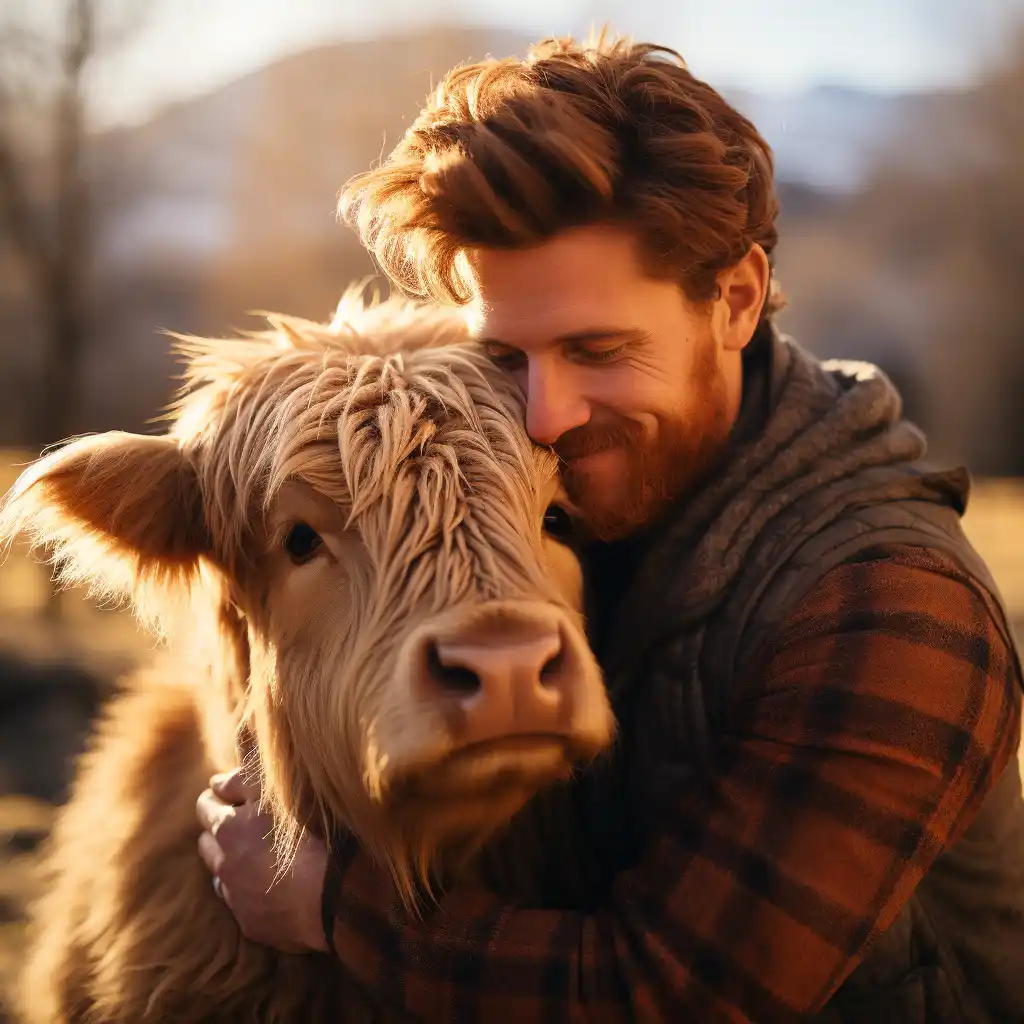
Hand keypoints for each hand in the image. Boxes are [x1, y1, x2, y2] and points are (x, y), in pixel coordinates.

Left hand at [196, 767, 328, 953]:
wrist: (335, 894)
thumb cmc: (309, 832)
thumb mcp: (280, 788)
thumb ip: (250, 766)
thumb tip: (228, 751)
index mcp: (226, 827)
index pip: (208, 802)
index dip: (221, 791)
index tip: (232, 787)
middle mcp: (224, 863)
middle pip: (208, 839)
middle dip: (218, 825)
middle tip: (241, 817)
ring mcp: (237, 897)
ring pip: (220, 873)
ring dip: (230, 860)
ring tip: (253, 852)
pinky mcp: (254, 924)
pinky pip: (241, 903)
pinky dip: (248, 890)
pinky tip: (267, 885)